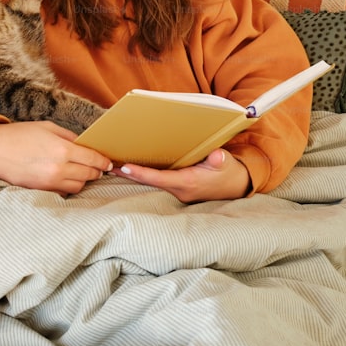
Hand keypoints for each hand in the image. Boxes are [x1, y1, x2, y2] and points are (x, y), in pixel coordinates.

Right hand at [0, 121, 113, 195]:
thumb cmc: (20, 135)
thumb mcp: (48, 128)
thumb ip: (70, 137)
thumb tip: (86, 146)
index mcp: (62, 150)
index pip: (93, 159)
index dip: (104, 162)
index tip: (108, 163)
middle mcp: (59, 168)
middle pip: (89, 175)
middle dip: (96, 171)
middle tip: (98, 167)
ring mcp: (50, 182)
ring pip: (78, 186)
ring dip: (83, 179)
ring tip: (81, 172)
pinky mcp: (42, 190)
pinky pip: (64, 192)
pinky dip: (69, 186)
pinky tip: (66, 178)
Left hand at [115, 149, 249, 202]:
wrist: (236, 186)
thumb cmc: (229, 173)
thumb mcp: (226, 164)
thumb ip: (219, 160)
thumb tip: (216, 155)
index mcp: (187, 182)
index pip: (159, 178)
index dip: (141, 173)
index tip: (124, 167)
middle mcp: (179, 189)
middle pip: (149, 181)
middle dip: (130, 174)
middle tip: (108, 164)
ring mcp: (178, 190)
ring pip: (151, 182)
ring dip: (135, 174)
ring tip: (114, 164)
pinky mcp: (178, 188)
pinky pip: (157, 181)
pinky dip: (144, 175)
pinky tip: (133, 168)